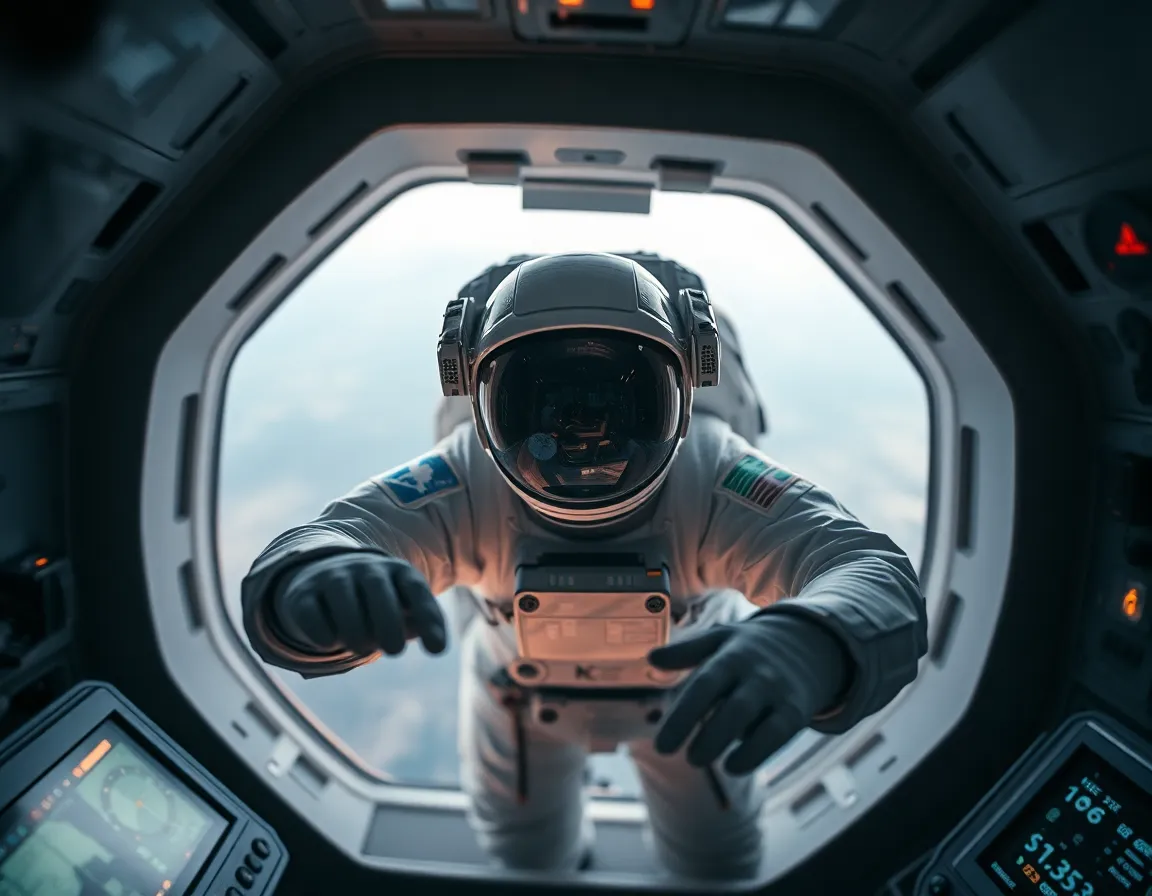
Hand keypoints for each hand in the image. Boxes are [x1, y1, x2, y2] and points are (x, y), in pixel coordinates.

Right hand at [272, 552, 447, 657]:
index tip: (437, 651)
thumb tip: (435, 644)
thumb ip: (419, 623)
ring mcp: (332, 576)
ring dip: (355, 633)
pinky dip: (321, 633)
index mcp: (397, 571)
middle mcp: (365, 568)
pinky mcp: (302, 593)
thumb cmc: (377, 601)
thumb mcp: (402, 607)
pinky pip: (311, 613)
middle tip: (394, 651)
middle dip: (388, 624)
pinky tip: (330, 642)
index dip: (429, 619)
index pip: (416, 590)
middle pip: (378, 591)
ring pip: (344, 601)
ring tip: (363, 649)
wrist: (326, 575)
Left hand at [647, 613, 849, 775]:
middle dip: (701, 735)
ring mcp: (777, 691)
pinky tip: (732, 767)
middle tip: (668, 751)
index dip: (681, 716)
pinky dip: (754, 754)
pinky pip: (776, 735)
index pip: (703, 686)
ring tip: (695, 759)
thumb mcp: (721, 639)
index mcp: (731, 655)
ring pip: (750, 721)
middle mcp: (755, 673)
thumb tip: (651, 658)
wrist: (810, 640)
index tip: (661, 745)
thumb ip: (687, 651)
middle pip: (728, 708)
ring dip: (721, 743)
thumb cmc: (751, 647)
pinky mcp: (796, 710)